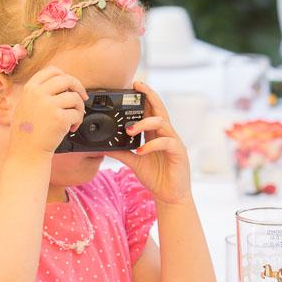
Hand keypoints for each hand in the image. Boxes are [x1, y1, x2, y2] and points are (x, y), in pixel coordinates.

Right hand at [8, 66, 86, 157]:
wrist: (26, 152)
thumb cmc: (26, 132)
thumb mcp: (25, 105)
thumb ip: (39, 92)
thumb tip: (62, 84)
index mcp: (29, 88)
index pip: (52, 71)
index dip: (64, 76)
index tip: (70, 85)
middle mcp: (38, 94)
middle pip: (67, 79)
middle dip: (78, 87)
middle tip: (83, 97)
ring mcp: (49, 105)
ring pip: (75, 97)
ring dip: (79, 108)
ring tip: (74, 118)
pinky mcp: (59, 118)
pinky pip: (77, 114)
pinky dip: (78, 121)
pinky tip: (71, 128)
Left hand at [107, 82, 192, 204]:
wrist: (170, 196)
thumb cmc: (155, 176)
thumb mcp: (134, 162)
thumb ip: (121, 152)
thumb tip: (102, 146)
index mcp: (156, 134)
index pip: (151, 110)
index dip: (145, 97)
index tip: (134, 85)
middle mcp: (166, 134)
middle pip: (160, 109)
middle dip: (149, 95)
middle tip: (137, 86)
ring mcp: (174, 142)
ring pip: (162, 122)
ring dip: (144, 123)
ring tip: (129, 130)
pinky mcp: (179, 153)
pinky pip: (166, 142)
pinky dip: (151, 145)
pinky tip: (140, 150)